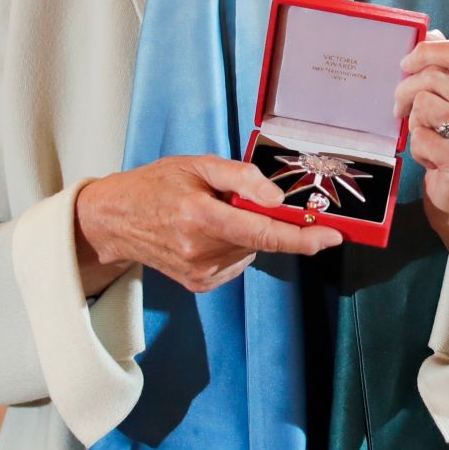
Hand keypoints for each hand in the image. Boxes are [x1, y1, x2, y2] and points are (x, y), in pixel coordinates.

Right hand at [74, 154, 342, 296]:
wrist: (116, 220)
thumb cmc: (157, 186)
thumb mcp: (198, 165)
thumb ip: (241, 177)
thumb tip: (278, 197)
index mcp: (200, 218)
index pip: (264, 232)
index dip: (303, 237)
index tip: (332, 236)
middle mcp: (200, 251)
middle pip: (261, 239)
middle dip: (265, 219)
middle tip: (237, 199)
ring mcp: (199, 273)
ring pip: (251, 249)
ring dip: (246, 231)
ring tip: (212, 214)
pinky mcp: (199, 284)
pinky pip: (237, 261)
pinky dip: (234, 245)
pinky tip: (208, 233)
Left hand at [395, 29, 448, 292]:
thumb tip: (431, 34)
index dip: (428, 51)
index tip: (407, 62)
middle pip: (434, 77)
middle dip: (406, 90)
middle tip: (400, 105)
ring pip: (423, 105)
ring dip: (415, 122)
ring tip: (428, 135)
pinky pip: (419, 136)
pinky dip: (416, 146)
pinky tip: (431, 156)